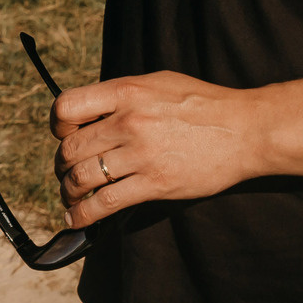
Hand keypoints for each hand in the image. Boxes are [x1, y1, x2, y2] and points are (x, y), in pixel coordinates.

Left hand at [52, 72, 267, 227]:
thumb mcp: (158, 84)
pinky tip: (77, 219)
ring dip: (69, 190)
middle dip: (62, 164)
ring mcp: (141, 154)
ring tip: (71, 196)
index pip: (68, 107)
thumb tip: (92, 112)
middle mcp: (128, 121)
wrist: (245, 130)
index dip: (57, 124)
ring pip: (82, 177)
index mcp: (126, 92)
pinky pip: (106, 203)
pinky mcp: (155, 184)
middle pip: (71, 148)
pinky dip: (84, 214)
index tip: (63, 135)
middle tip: (67, 172)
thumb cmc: (203, 104)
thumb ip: (123, 95)